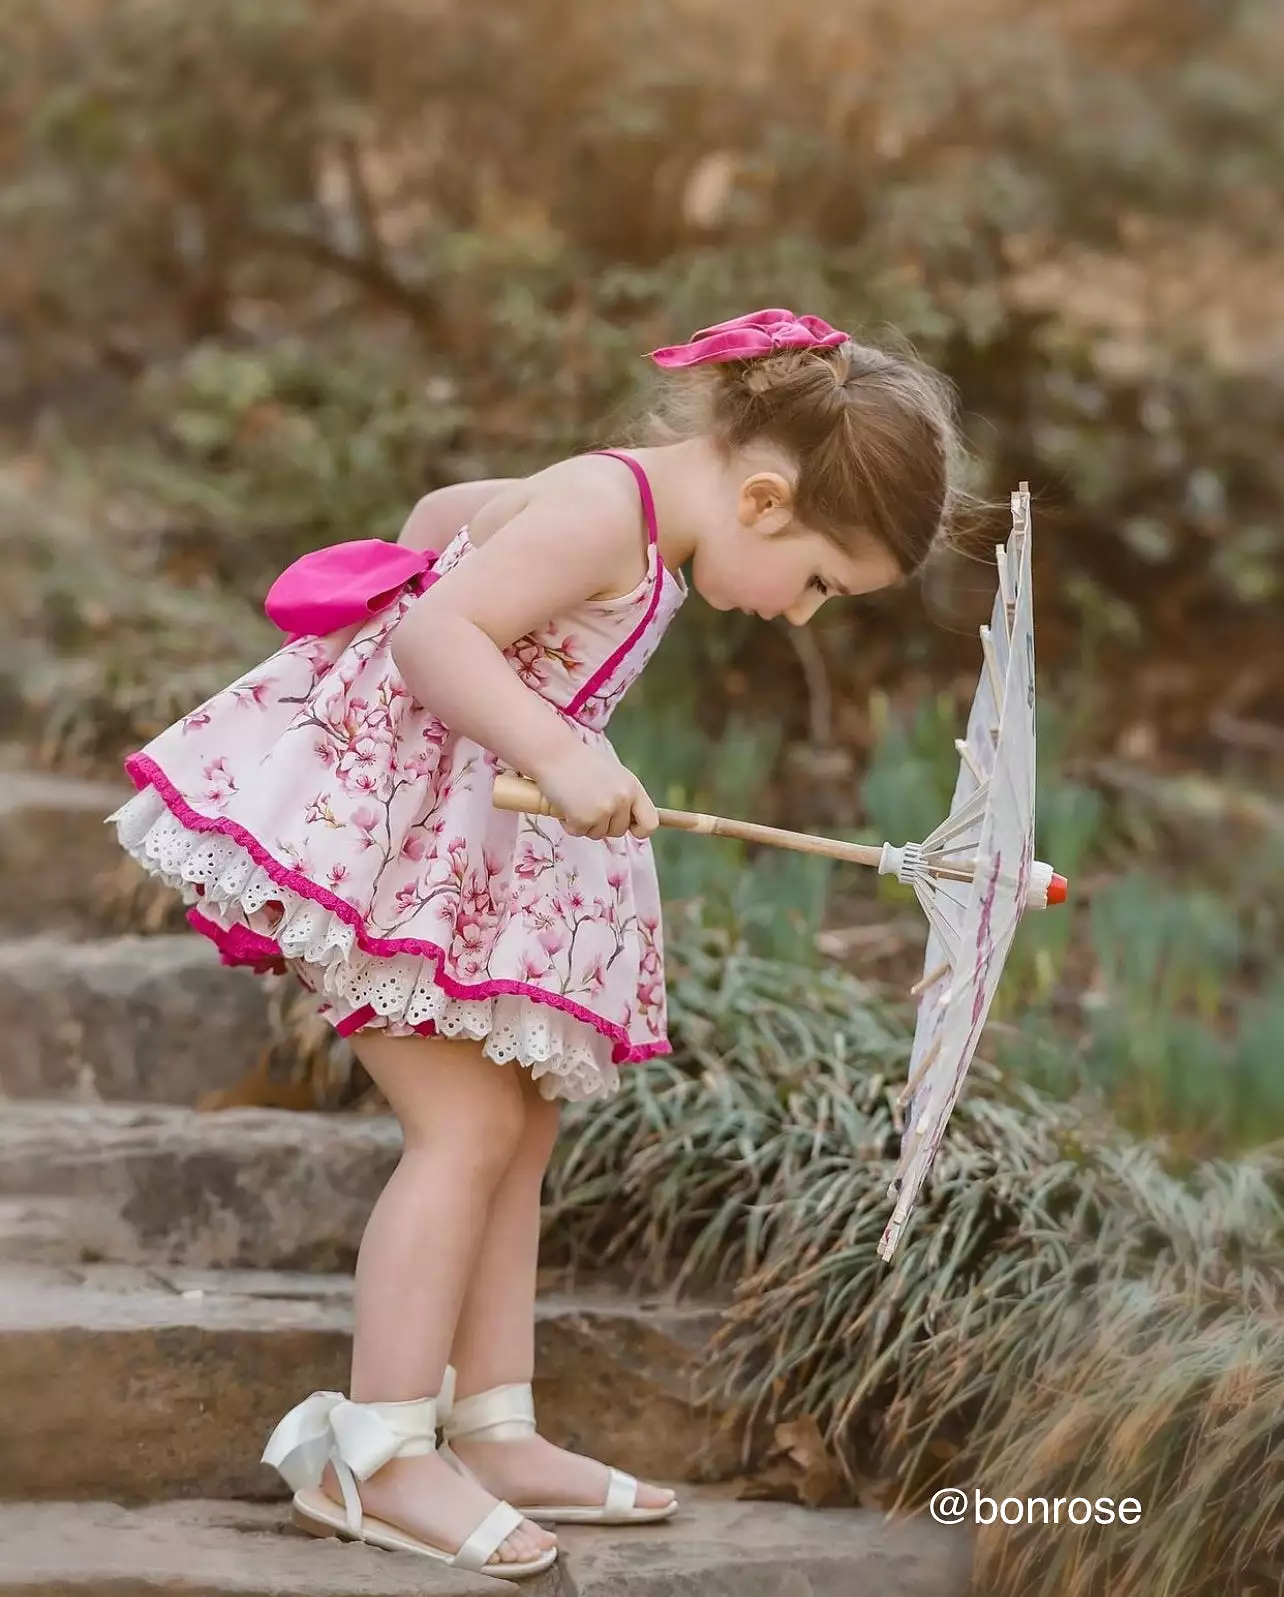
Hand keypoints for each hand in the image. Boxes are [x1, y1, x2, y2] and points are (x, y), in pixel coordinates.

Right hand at [536, 745, 659, 840]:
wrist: (554, 752)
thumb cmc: (580, 761)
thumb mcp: (613, 775)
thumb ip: (623, 796)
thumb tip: (629, 822)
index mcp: (633, 787)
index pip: (651, 822)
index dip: (640, 830)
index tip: (629, 829)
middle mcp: (622, 800)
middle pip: (619, 831)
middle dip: (603, 824)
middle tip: (588, 804)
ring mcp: (604, 810)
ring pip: (598, 834)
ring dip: (585, 824)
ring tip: (575, 801)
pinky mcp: (583, 819)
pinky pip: (578, 833)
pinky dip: (569, 824)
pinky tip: (564, 804)